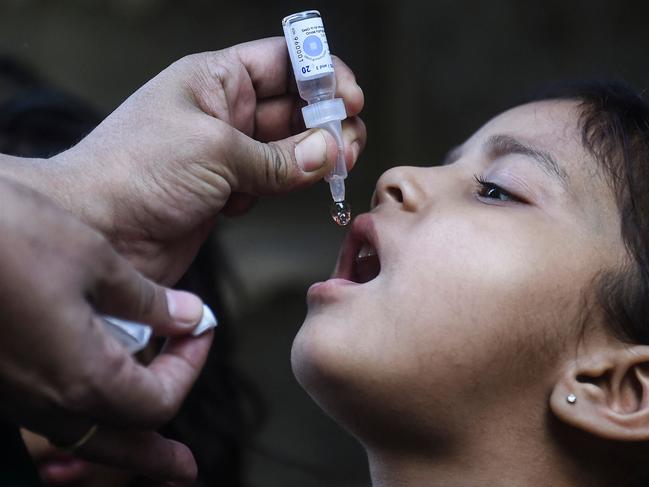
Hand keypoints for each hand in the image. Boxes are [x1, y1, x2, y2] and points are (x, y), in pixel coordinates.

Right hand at [0, 177, 211, 481]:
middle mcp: (46, 400)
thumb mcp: (96, 261)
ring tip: (147, 448)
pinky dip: (81, 419)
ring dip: (120, 442)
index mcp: (83, 377)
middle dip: (156, 455)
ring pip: (79, 435)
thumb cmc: (9, 239)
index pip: (159, 401)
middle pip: (118, 442)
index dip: (190, 366)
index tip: (200, 329)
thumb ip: (148, 301)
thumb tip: (190, 316)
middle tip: (184, 470)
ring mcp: (14, 395)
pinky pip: (47, 415)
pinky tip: (90, 398)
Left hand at [43, 37, 365, 283]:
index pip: (281, 61)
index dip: (320, 73)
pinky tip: (290, 189)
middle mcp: (221, 112)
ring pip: (287, 147)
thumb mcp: (215, 151)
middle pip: (292, 105)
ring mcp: (226, 153)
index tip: (349, 97)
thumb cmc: (133, 172)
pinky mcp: (226, 191)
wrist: (98, 232)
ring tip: (336, 165)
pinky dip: (289, 185)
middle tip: (348, 141)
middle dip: (326, 120)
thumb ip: (277, 156)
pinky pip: (273, 181)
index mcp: (213, 80)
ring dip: (314, 156)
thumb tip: (326, 152)